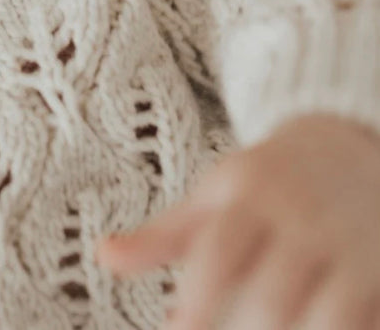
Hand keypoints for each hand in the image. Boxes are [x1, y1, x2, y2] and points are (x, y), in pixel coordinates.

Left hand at [94, 114, 379, 329]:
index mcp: (248, 196)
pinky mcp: (378, 271)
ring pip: (331, 314)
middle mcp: (300, 219)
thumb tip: (102, 257)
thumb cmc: (264, 184)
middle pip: (274, 293)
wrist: (344, 144)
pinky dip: (348, 329)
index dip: (196, 300)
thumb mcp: (212, 197)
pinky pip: (366, 316)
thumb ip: (161, 235)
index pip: (219, 252)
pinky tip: (313, 329)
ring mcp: (346, 246)